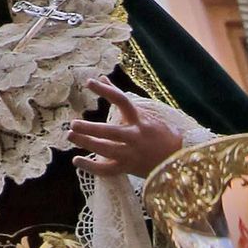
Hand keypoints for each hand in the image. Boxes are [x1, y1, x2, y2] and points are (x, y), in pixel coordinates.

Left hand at [70, 78, 184, 179]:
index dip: (106, 91)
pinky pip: (107, 170)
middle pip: (110, 132)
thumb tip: (102, 77)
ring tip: (70, 136)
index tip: (90, 82)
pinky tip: (76, 160)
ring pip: (105, 150)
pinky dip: (91, 166)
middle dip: (90, 128)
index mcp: (140, 120)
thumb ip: (120, 97)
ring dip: (86, 143)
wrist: (177, 159)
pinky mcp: (128, 168)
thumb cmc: (159, 133)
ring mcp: (131, 154)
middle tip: (72, 124)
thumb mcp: (144, 112)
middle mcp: (135, 137)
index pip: (122, 101)